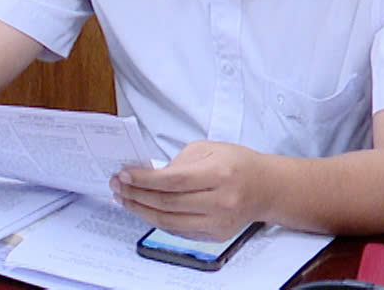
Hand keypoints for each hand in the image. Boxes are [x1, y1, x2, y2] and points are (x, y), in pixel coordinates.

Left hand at [110, 140, 274, 240]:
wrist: (266, 188)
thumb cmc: (236, 164)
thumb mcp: (208, 148)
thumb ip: (178, 161)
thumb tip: (149, 175)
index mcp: (219, 174)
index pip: (173, 181)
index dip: (144, 180)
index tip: (124, 175)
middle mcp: (221, 202)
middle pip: (168, 203)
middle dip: (136, 195)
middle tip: (117, 186)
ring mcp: (220, 222)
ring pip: (170, 222)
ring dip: (141, 211)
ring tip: (124, 199)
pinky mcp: (217, 235)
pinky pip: (179, 232)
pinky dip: (157, 221)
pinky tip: (144, 210)